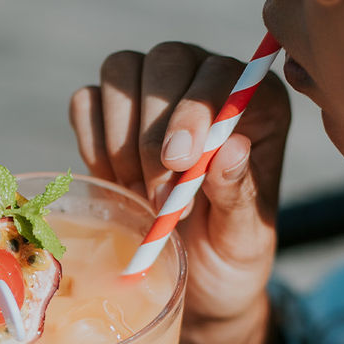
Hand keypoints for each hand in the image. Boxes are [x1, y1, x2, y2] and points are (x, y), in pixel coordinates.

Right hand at [69, 42, 290, 343]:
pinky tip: (113, 181)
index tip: (179, 163)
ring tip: (139, 191)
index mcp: (257, 105)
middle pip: (166, 60)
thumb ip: (239, 194)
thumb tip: (231, 149)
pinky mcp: (111, 117)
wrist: (191, 282)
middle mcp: (206, 86)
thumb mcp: (245, 239)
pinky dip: (91, 141)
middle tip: (156, 191)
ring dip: (121, 137)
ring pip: (121, 71)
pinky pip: (86, 101)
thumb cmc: (229, 258)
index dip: (194, 108)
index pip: (221, 73)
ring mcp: (154, 97)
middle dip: (151, 127)